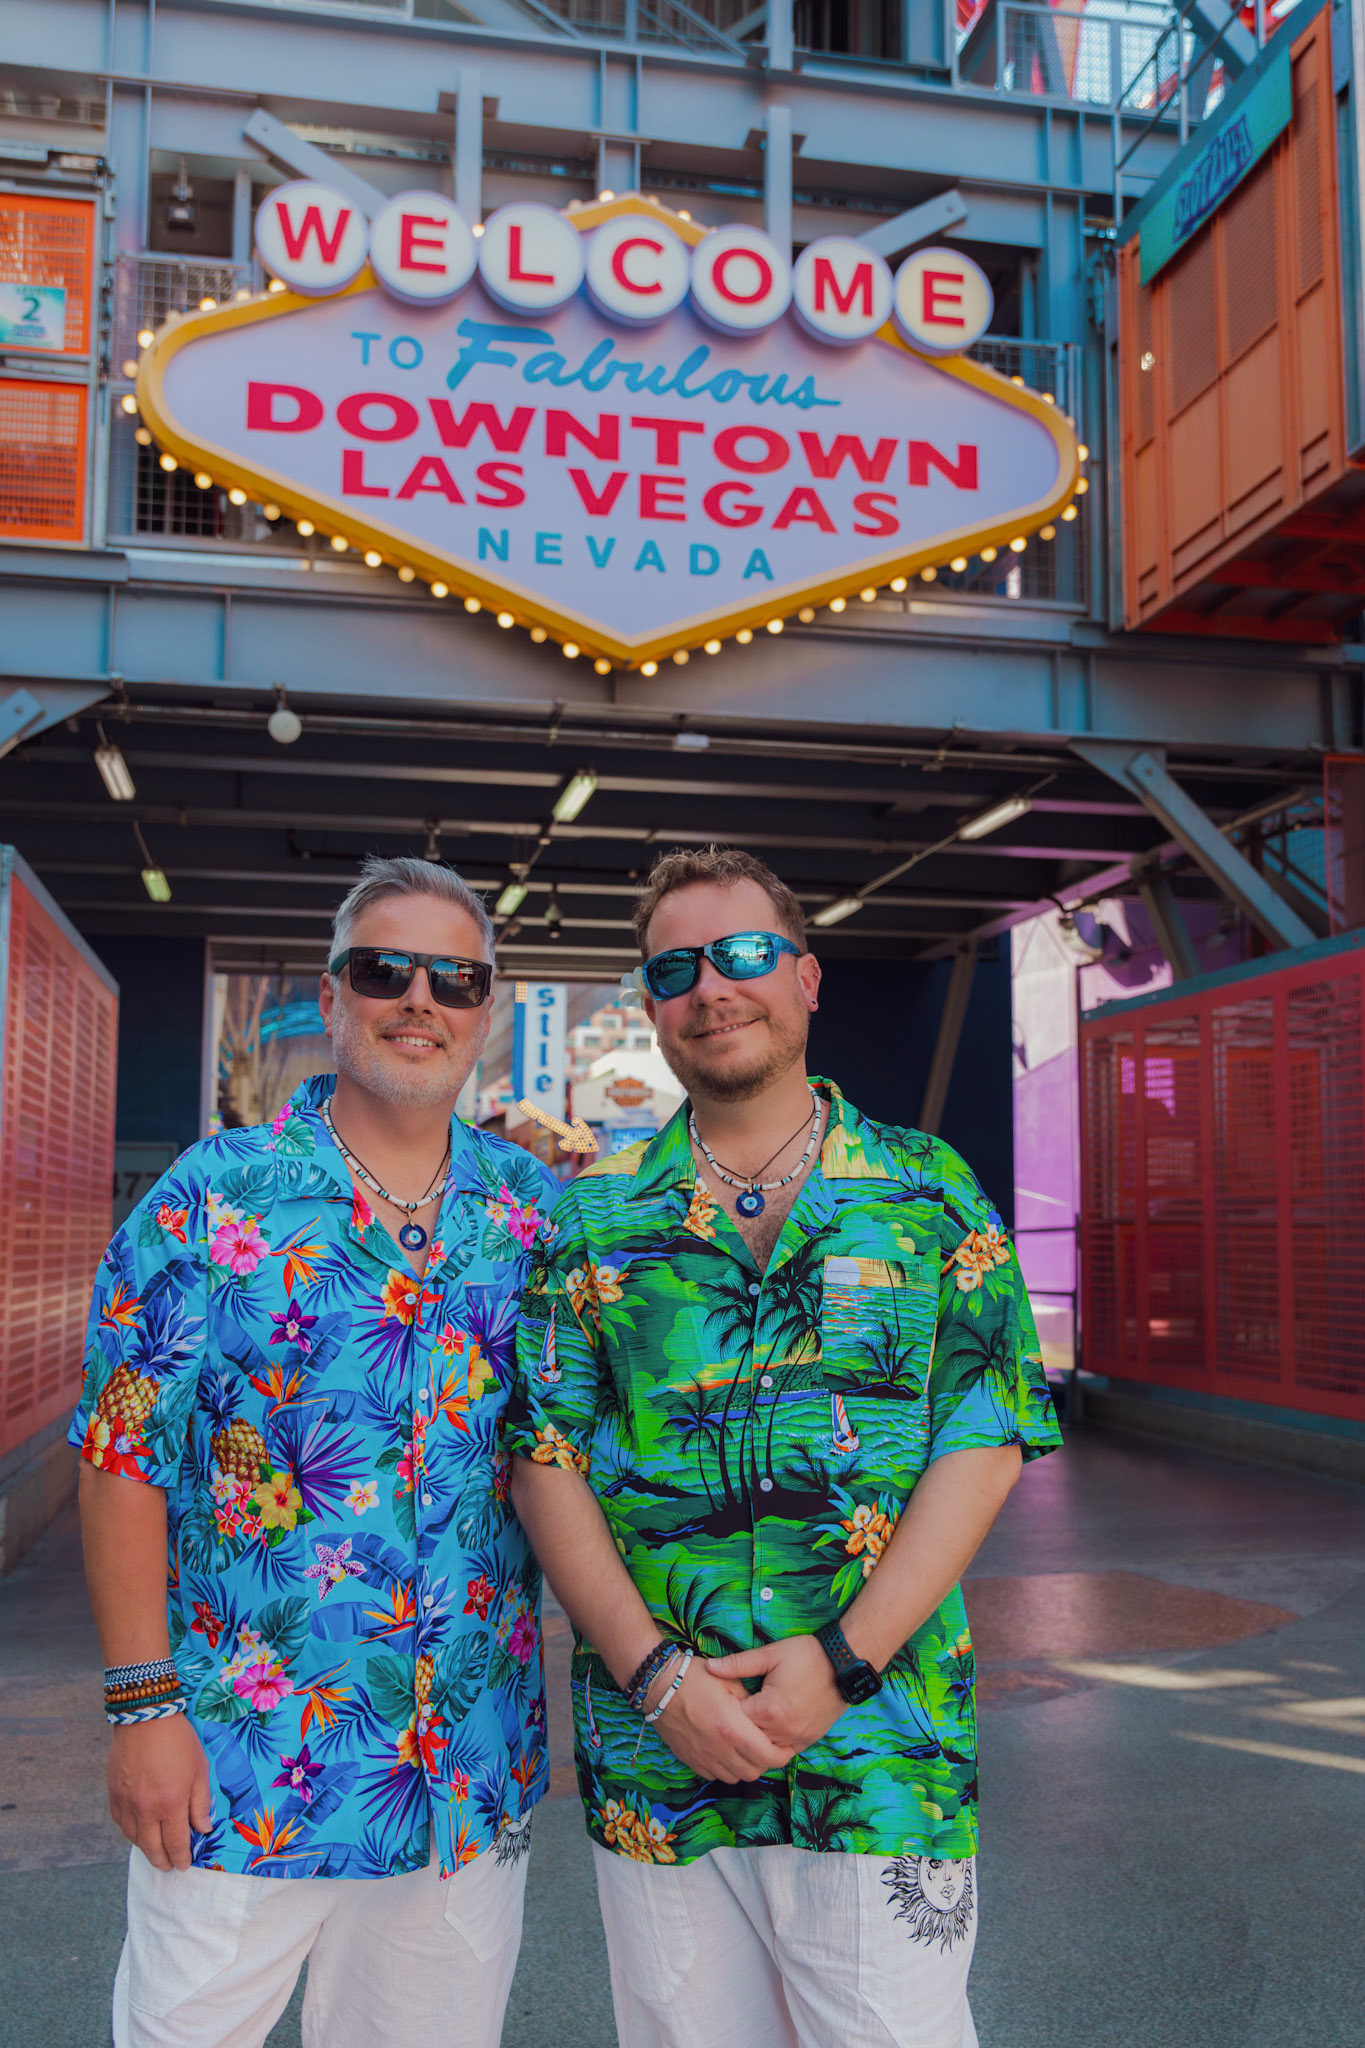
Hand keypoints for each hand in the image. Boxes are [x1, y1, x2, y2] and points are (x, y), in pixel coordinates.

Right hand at [108, 1713, 212, 1870]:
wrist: (146, 1717)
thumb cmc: (179, 1740)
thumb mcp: (200, 1769)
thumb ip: (200, 1803)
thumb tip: (203, 1829)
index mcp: (170, 1803)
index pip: (176, 1843)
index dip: (181, 1858)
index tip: (184, 1865)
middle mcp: (145, 1809)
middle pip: (151, 1848)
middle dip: (162, 1861)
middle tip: (169, 1866)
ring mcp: (126, 1803)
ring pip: (133, 1838)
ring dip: (145, 1848)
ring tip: (155, 1850)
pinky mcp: (113, 1794)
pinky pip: (120, 1823)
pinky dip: (130, 1831)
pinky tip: (138, 1830)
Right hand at [651, 1658, 789, 1783]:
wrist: (660, 1685)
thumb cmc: (695, 1678)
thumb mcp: (730, 1682)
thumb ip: (751, 1704)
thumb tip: (764, 1718)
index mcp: (733, 1728)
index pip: (767, 1756)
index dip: (781, 1754)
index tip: (785, 1746)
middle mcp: (719, 1749)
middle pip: (753, 1772)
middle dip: (764, 1762)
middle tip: (766, 1747)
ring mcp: (703, 1757)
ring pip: (734, 1778)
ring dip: (744, 1767)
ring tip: (745, 1750)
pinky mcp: (690, 1760)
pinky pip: (714, 1776)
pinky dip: (724, 1769)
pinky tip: (725, 1752)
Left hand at [708, 1636, 845, 1757]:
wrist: (845, 1665)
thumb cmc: (807, 1656)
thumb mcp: (771, 1654)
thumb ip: (738, 1664)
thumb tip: (709, 1667)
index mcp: (769, 1710)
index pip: (734, 1721)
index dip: (723, 1712)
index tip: (717, 1703)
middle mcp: (782, 1731)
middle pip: (747, 1741)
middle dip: (736, 1730)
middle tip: (725, 1718)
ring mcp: (796, 1739)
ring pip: (764, 1752)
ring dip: (753, 1742)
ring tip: (743, 1728)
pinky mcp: (807, 1741)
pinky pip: (783, 1754)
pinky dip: (770, 1747)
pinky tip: (763, 1735)